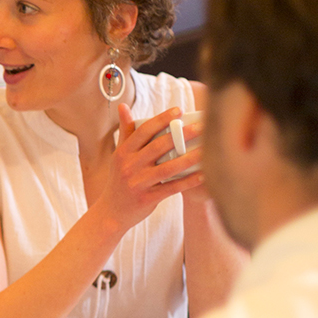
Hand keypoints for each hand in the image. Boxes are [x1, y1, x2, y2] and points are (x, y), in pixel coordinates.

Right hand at [96, 104, 204, 233]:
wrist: (111, 212)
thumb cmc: (119, 180)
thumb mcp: (119, 155)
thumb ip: (125, 131)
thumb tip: (123, 106)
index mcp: (123, 153)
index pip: (143, 131)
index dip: (161, 120)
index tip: (179, 111)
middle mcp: (129, 166)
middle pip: (158, 147)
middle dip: (181, 135)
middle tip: (201, 126)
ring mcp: (138, 183)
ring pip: (167, 168)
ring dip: (189, 158)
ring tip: (206, 150)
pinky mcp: (147, 199)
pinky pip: (171, 188)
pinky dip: (188, 182)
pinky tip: (202, 175)